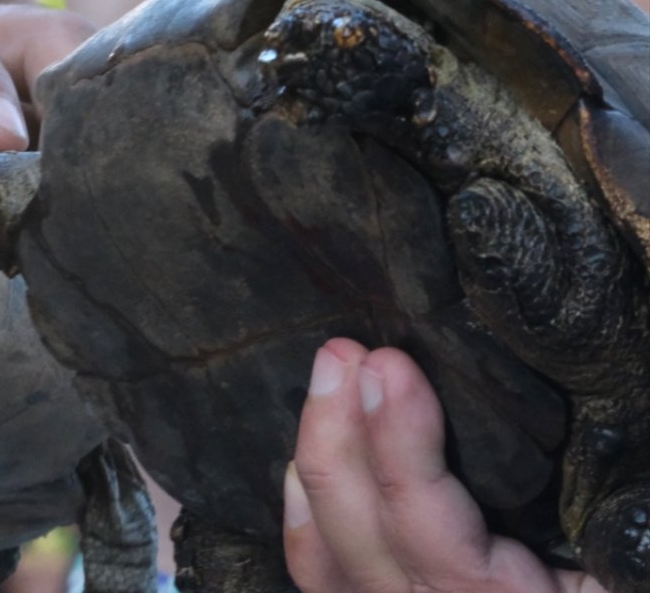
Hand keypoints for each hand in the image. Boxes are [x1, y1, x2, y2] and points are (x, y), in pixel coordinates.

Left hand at [0, 0, 94, 271]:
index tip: (5, 143)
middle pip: (24, 34)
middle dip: (72, 91)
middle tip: (106, 172)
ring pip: (65, 70)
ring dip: (101, 127)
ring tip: (133, 203)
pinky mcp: (0, 108)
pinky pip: (70, 115)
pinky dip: (96, 156)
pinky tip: (117, 219)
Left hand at [283, 338, 608, 592]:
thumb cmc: (620, 578)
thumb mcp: (618, 562)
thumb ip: (596, 508)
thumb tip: (579, 431)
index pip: (425, 527)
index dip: (399, 443)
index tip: (388, 366)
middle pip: (353, 532)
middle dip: (336, 431)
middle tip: (342, 351)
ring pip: (321, 552)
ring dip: (315, 458)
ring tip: (327, 378)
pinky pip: (323, 573)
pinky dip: (304, 513)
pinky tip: (302, 457)